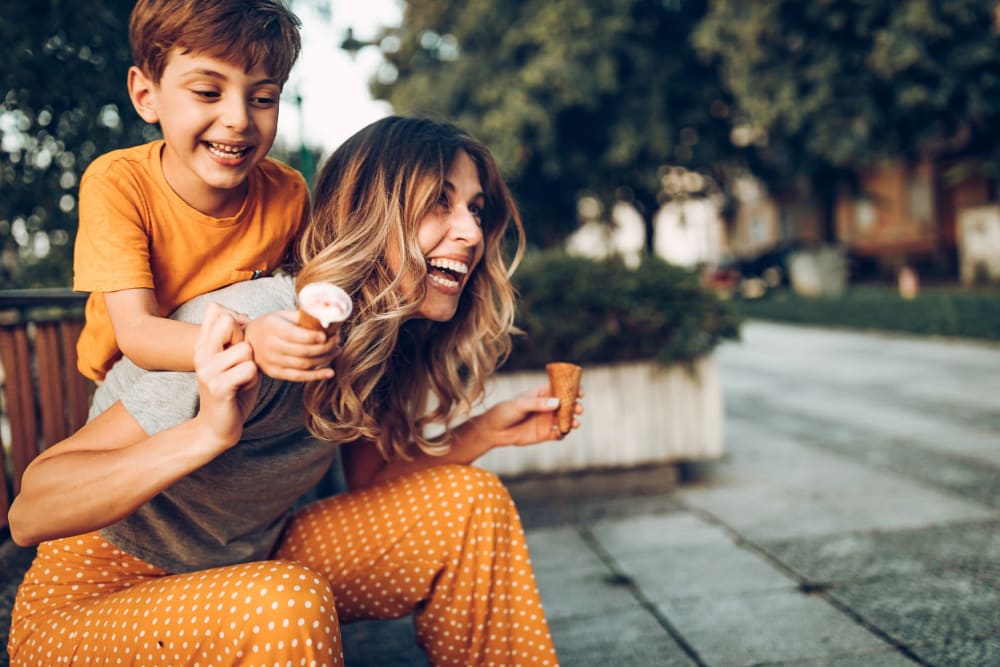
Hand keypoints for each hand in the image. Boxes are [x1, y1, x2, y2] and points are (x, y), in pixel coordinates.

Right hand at [193, 303, 260, 449]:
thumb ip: (234, 337)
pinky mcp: (218, 387)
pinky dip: (252, 380)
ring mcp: (207, 370)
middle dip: (245, 341)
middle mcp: (201, 354)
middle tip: (241, 362)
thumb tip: (242, 315)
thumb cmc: (232, 389)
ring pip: (246, 349)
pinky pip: (249, 369)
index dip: (236, 320)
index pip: (216, 310)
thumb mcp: (231, 358)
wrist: (217, 426)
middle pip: (229, 322)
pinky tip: (241, 389)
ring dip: (252, 366)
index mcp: (202, 345)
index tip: (238, 341)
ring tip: (241, 379)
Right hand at [244, 310, 340, 381]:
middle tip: (337, 341)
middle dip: (325, 347)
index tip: (328, 335)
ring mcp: (271, 362)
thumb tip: (327, 319)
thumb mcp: (282, 315)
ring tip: (336, 351)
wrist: (247, 340)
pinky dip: (316, 376)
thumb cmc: (271, 325)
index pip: (295, 335)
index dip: (314, 337)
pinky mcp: (274, 373)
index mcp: (272, 327)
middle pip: (303, 351)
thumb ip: (302, 317)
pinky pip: (298, 377)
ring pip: (303, 365)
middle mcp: (270, 346)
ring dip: (324, 359)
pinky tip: (330, 373)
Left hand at [475, 384, 583, 448]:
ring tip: (574, 423)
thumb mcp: (520, 404)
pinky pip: (559, 434)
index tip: (580, 393)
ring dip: (572, 421)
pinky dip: (563, 433)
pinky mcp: (545, 433)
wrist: (494, 430)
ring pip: (566, 419)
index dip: (573, 390)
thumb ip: (538, 404)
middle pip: (567, 405)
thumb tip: (557, 402)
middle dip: (575, 406)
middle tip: (578, 409)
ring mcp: (547, 420)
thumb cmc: (505, 411)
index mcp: (542, 394)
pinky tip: (561, 433)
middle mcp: (548, 406)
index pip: (561, 389)